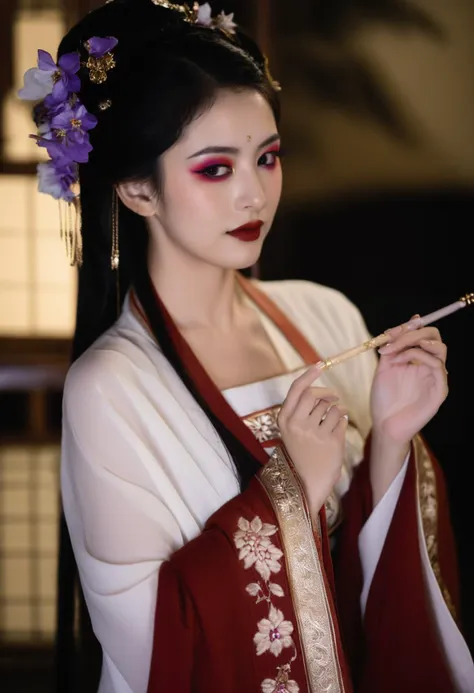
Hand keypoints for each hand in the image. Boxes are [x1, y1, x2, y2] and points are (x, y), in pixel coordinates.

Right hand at [278, 364, 347, 519]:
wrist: (305, 484)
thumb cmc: (300, 454)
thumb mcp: (291, 431)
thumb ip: (300, 410)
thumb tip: (319, 389)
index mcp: (284, 420)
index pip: (297, 389)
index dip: (309, 374)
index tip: (320, 364)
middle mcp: (296, 424)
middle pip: (314, 394)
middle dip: (327, 392)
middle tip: (334, 397)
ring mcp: (313, 433)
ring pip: (329, 407)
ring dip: (336, 408)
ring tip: (335, 418)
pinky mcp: (330, 441)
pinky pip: (340, 419)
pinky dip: (342, 419)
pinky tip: (338, 427)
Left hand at [371, 317, 447, 444]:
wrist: (383, 425)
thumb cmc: (384, 398)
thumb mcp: (384, 367)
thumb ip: (394, 346)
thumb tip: (409, 321)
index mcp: (418, 360)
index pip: (423, 333)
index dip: (407, 327)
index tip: (387, 333)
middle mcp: (430, 366)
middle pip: (434, 337)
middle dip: (412, 332)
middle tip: (391, 340)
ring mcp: (437, 378)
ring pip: (439, 348)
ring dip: (414, 343)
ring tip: (393, 352)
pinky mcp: (440, 390)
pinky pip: (438, 366)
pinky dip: (419, 357)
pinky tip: (400, 362)